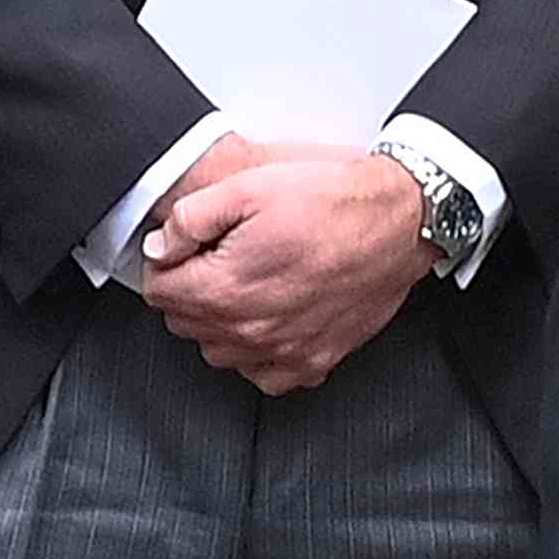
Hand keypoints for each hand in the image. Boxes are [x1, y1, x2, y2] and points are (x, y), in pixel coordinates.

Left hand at [141, 154, 434, 395]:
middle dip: (192, 287)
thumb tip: (161, 246)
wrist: (397, 222)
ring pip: (218, 350)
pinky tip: (272, 310)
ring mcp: (283, 354)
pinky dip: (257, 347)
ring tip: (248, 277)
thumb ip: (191, 218)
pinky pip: (261, 373)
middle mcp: (251, 333)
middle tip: (221, 252)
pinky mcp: (313, 363)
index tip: (189, 244)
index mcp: (227, 289)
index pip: (160, 292)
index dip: (169, 260)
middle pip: (185, 323)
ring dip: (221, 318)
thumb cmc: (332, 201)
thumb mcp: (250, 186)